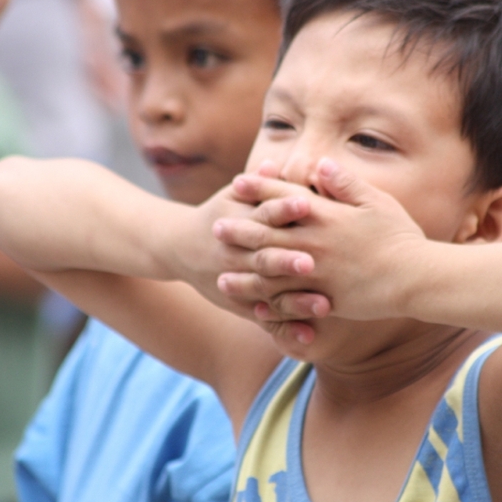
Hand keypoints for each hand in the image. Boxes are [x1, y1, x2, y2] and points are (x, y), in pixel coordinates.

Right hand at [161, 162, 322, 325]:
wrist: (177, 246)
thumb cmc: (217, 214)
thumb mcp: (231, 195)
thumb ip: (258, 185)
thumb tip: (275, 163)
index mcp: (239, 222)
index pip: (263, 214)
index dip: (283, 209)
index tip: (306, 204)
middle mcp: (237, 254)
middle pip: (264, 256)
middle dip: (287, 260)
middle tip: (313, 262)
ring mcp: (239, 282)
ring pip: (267, 293)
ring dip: (295, 300)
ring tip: (324, 305)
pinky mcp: (242, 305)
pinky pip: (265, 320)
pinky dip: (286, 330)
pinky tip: (309, 337)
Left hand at [214, 158, 426, 322]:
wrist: (417, 278)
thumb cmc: (400, 236)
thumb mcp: (376, 201)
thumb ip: (345, 184)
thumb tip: (320, 165)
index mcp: (326, 214)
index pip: (284, 197)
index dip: (259, 188)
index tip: (237, 183)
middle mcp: (315, 242)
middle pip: (267, 233)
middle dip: (238, 230)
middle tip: (214, 228)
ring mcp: (317, 272)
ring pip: (270, 272)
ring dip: (243, 274)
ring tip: (221, 276)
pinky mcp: (323, 298)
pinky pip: (288, 302)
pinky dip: (267, 304)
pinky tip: (252, 308)